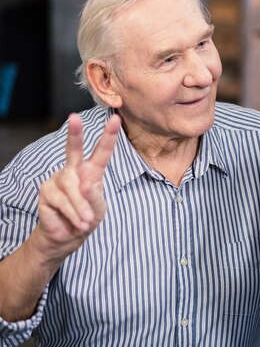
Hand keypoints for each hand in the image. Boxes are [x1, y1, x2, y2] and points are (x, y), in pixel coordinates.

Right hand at [36, 113, 120, 261]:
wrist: (67, 236)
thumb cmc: (87, 218)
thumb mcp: (98, 209)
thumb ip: (95, 196)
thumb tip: (86, 184)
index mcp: (91, 171)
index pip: (101, 152)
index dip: (109, 136)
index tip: (116, 119)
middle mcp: (74, 170)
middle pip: (73, 149)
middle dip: (75, 133)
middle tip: (74, 118)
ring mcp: (58, 179)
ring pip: (72, 188)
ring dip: (81, 207)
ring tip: (86, 220)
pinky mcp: (46, 191)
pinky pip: (62, 201)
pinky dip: (72, 213)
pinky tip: (77, 222)